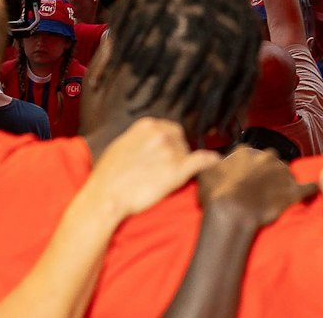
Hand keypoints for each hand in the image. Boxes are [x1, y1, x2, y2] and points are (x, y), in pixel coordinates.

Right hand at [77, 117, 218, 223]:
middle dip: (177, 152)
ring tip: (163, 178)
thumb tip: (154, 138)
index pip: (170, 129)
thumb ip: (140, 138)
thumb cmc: (108, 176)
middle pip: (181, 140)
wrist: (105, 197)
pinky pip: (203, 160)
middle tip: (163, 169)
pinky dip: (211, 160)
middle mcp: (161, 134)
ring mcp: (171, 150)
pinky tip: (216, 161)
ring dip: (182, 163)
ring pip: (188, 153)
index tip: (167, 153)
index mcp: (147, 125)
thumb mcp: (121, 145)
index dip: (170, 143)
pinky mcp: (178, 169)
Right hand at [197, 146, 313, 228]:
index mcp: (246, 152)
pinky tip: (314, 189)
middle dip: (267, 170)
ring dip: (283, 180)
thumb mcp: (204, 174)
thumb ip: (210, 163)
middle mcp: (267, 157)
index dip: (246, 167)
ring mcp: (282, 172)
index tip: (242, 177)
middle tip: (259, 186)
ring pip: (287, 172)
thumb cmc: (216, 194)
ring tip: (276, 194)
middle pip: (270, 160)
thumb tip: (210, 161)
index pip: (249, 154)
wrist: (233, 211)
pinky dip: (311, 188)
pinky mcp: (293, 190)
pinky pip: (308, 187)